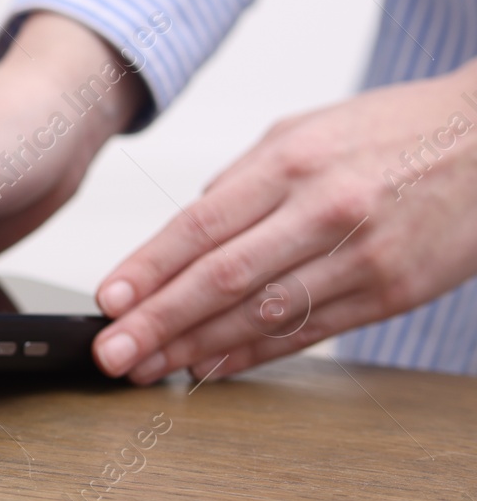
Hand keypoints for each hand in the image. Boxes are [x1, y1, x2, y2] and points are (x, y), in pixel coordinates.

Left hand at [92, 69, 476, 383]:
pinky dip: (256, 354)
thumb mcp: (302, 133)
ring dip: (198, 347)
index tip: (109, 300)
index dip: (148, 270)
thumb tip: (186, 233)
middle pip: (222, 278)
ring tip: (150, 368)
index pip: (199, 227)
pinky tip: (214, 367)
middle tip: (113, 351)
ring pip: (263, 314)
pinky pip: (311, 332)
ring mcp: (360, 256)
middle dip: (159, 322)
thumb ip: (240, 182)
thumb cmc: (391, 133)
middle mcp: (323, 210)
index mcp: (290, 163)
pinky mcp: (391, 292)